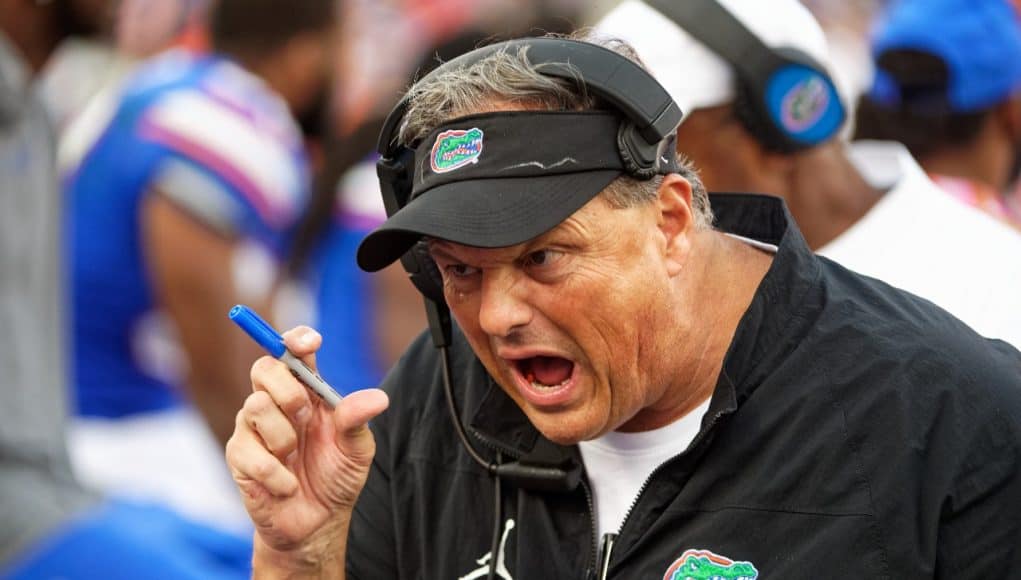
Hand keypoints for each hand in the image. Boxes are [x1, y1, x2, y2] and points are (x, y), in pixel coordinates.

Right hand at [226, 326, 388, 567]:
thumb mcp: (357, 450)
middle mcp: (276, 402)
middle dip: (287, 390)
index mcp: (307, 392)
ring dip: (283, 437)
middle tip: (305, 416)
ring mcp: (253, 427)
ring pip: (254, 405)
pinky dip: (277, 475)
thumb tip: (377, 398)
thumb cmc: (336, 477)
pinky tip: (288, 486)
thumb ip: (358, 420)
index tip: (310, 342)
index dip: (297, 339)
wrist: (317, 524)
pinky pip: (250, 452)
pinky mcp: (239, 456)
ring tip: (296, 459)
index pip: (294, 352)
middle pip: (264, 368)